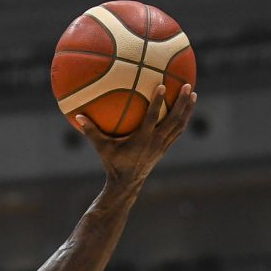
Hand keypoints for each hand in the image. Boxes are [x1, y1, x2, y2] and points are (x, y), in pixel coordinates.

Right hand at [76, 84, 195, 186]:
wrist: (127, 184)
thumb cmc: (113, 164)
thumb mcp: (102, 148)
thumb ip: (91, 132)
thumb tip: (77, 116)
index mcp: (143, 140)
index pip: (153, 117)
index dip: (158, 102)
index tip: (163, 86)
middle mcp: (156, 142)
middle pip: (174, 120)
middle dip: (182, 102)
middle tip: (188, 86)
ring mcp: (163, 146)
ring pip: (180, 125)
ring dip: (187, 109)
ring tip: (193, 94)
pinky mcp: (165, 148)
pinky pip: (178, 131)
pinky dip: (183, 119)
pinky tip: (185, 108)